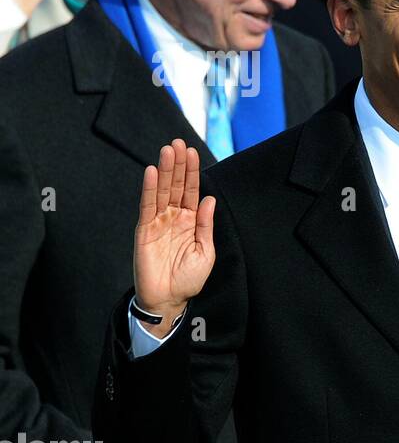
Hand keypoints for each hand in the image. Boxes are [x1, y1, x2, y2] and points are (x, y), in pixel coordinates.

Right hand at [134, 139, 215, 337]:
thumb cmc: (188, 278)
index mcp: (190, 221)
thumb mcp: (205, 251)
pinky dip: (150, 189)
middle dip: (178, 164)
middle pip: (176, 186)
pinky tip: (152, 172)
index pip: (191, 191)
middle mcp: (173, 218)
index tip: (193, 152)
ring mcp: (158, 222)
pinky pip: (147, 206)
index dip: (192, 172)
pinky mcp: (144, 230)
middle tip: (179, 142)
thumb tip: (209, 199)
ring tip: (168, 150)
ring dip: (165, 170)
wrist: (169, 299)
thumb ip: (205, 225)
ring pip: (162, 191)